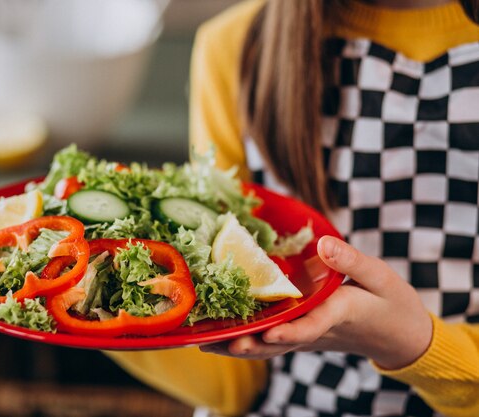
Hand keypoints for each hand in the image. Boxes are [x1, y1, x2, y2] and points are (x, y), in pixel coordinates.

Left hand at [200, 235, 432, 370]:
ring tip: (204, 343)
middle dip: (247, 345)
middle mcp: (317, 330)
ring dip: (239, 347)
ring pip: (270, 347)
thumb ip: (352, 261)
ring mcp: (308, 336)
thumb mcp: (381, 277)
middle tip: (214, 343)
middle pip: (278, 344)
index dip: (290, 332)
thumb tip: (322, 244)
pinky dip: (248, 341)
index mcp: (339, 314)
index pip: (311, 326)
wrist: (399, 336)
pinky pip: (272, 341)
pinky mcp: (303, 334)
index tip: (268, 333)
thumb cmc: (392, 304)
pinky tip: (221, 335)